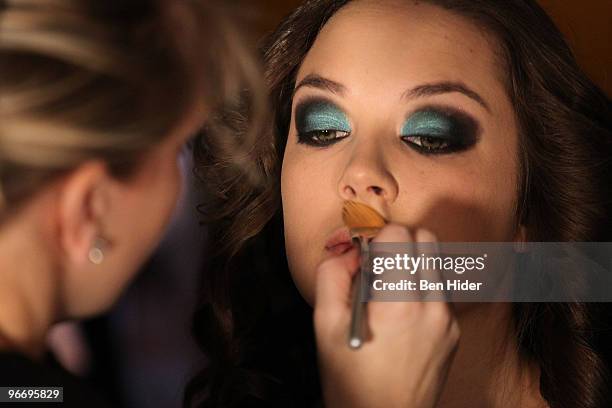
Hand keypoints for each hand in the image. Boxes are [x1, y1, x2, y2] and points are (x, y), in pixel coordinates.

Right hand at [314, 225, 459, 407]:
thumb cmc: (352, 381)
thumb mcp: (325, 326)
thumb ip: (332, 275)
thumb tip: (349, 251)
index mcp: (399, 302)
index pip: (400, 233)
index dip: (376, 240)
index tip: (364, 260)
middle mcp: (432, 305)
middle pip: (426, 240)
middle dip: (399, 245)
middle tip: (377, 271)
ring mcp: (447, 320)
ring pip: (435, 264)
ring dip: (411, 267)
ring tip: (388, 296)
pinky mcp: (453, 332)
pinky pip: (439, 292)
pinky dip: (421, 291)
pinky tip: (402, 317)